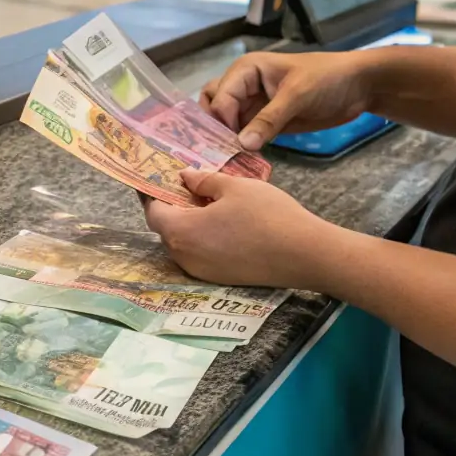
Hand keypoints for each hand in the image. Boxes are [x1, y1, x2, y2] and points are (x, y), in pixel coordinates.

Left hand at [144, 170, 333, 289]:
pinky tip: (219, 221)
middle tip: (182, 184)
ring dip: (187, 222)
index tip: (153, 177)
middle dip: (170, 206)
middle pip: (166, 228)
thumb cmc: (266, 215)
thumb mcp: (233, 186)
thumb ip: (203, 181)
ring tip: (203, 200)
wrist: (305, 255)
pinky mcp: (219, 278)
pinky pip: (199, 254)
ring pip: (183, 243)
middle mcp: (184, 257)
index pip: (152, 210)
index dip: (151, 192)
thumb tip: (185, 177)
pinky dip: (201, 236)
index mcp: (181, 232)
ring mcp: (201, 271)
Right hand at [202, 51, 372, 149]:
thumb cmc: (327, 79)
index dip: (221, 120)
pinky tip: (242, 160)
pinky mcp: (265, 121)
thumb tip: (241, 144)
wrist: (358, 87)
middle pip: (212, 106)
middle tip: (222, 150)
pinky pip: (244, 134)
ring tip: (230, 157)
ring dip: (225, 138)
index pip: (219, 97)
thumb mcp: (297, 96)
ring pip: (225, 122)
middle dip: (213, 127)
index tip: (230, 144)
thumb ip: (268, 119)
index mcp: (246, 70)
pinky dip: (240, 146)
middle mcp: (243, 85)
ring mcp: (253, 104)